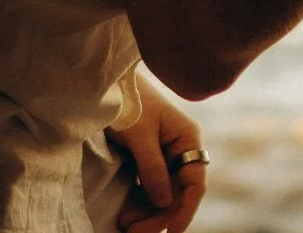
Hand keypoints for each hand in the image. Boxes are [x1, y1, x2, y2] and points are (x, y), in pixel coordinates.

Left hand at [110, 79, 207, 232]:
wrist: (109, 83)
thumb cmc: (129, 102)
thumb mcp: (140, 136)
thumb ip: (153, 169)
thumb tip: (165, 202)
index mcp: (187, 139)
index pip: (194, 183)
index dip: (184, 210)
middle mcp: (180, 149)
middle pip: (176, 192)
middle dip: (158, 215)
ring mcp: (164, 154)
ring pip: (161, 193)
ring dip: (146, 212)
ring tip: (126, 226)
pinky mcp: (147, 158)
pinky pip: (147, 187)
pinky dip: (138, 202)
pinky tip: (126, 214)